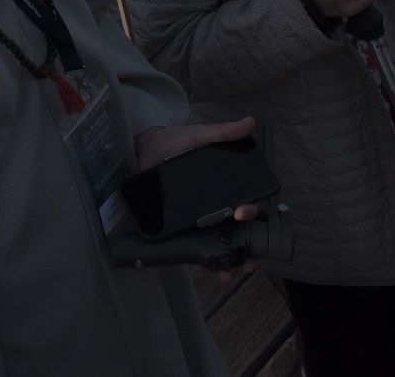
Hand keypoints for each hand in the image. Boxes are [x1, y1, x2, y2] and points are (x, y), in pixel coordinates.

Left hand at [135, 116, 261, 281]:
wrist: (143, 149)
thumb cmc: (174, 141)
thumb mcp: (199, 136)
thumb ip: (222, 132)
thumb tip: (249, 122)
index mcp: (225, 186)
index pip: (246, 203)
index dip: (251, 211)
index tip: (244, 214)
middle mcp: (216, 204)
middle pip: (237, 229)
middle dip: (246, 245)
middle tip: (246, 257)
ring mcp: (199, 216)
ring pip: (219, 240)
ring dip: (227, 257)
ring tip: (227, 273)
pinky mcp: (181, 224)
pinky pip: (194, 243)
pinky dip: (201, 257)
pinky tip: (205, 269)